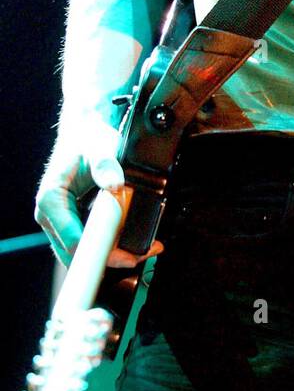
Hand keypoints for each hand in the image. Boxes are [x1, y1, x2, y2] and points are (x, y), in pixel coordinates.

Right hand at [34, 113, 164, 269]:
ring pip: (83, 255)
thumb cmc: (87, 139)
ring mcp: (60, 223)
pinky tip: (132, 241)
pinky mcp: (72, 224)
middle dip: (113, 258)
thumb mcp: (100, 148)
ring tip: (145, 247)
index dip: (102, 253)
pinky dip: (110, 246)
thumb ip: (106, 167)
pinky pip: (89, 244)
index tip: (128, 256)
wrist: (84, 132)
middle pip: (78, 256)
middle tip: (146, 251)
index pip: (74, 242)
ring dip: (113, 254)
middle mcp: (50, 216)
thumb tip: (115, 185)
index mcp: (51, 200)